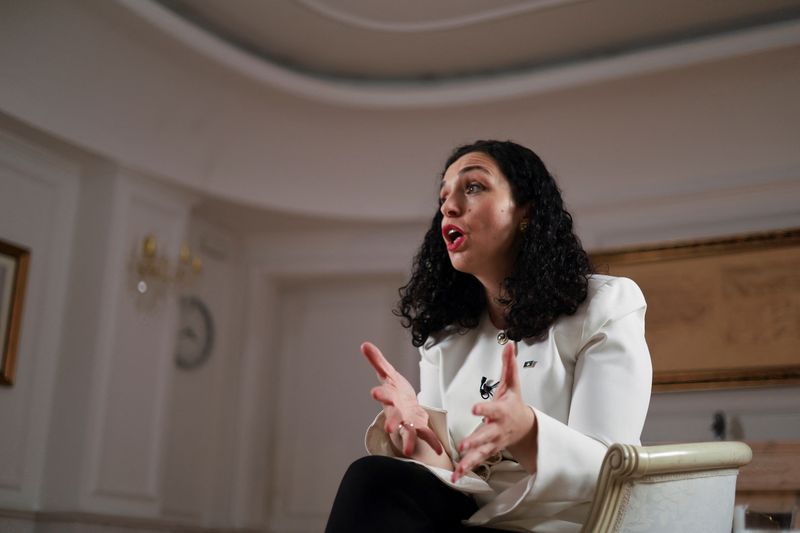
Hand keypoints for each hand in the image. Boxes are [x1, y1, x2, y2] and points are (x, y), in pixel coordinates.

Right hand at [362, 342, 443, 456]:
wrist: (405, 405)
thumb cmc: (395, 390)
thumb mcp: (388, 372)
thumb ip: (377, 360)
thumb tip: (364, 344)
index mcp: (390, 397)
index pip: (384, 394)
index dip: (380, 394)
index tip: (374, 393)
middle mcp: (397, 412)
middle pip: (393, 417)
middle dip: (391, 422)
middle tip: (388, 428)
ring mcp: (407, 421)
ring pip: (406, 431)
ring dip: (407, 439)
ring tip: (406, 450)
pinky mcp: (419, 427)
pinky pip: (426, 436)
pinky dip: (432, 443)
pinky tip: (438, 451)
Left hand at [452, 342, 535, 481]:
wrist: (526, 427)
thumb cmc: (514, 403)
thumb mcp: (513, 384)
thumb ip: (508, 365)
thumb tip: (509, 344)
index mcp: (501, 411)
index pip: (492, 409)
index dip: (484, 409)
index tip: (475, 409)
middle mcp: (497, 429)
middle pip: (486, 435)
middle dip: (475, 441)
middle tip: (464, 445)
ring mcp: (493, 442)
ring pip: (482, 452)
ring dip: (471, 460)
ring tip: (460, 467)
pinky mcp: (489, 451)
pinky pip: (477, 461)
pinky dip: (467, 470)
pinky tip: (456, 476)